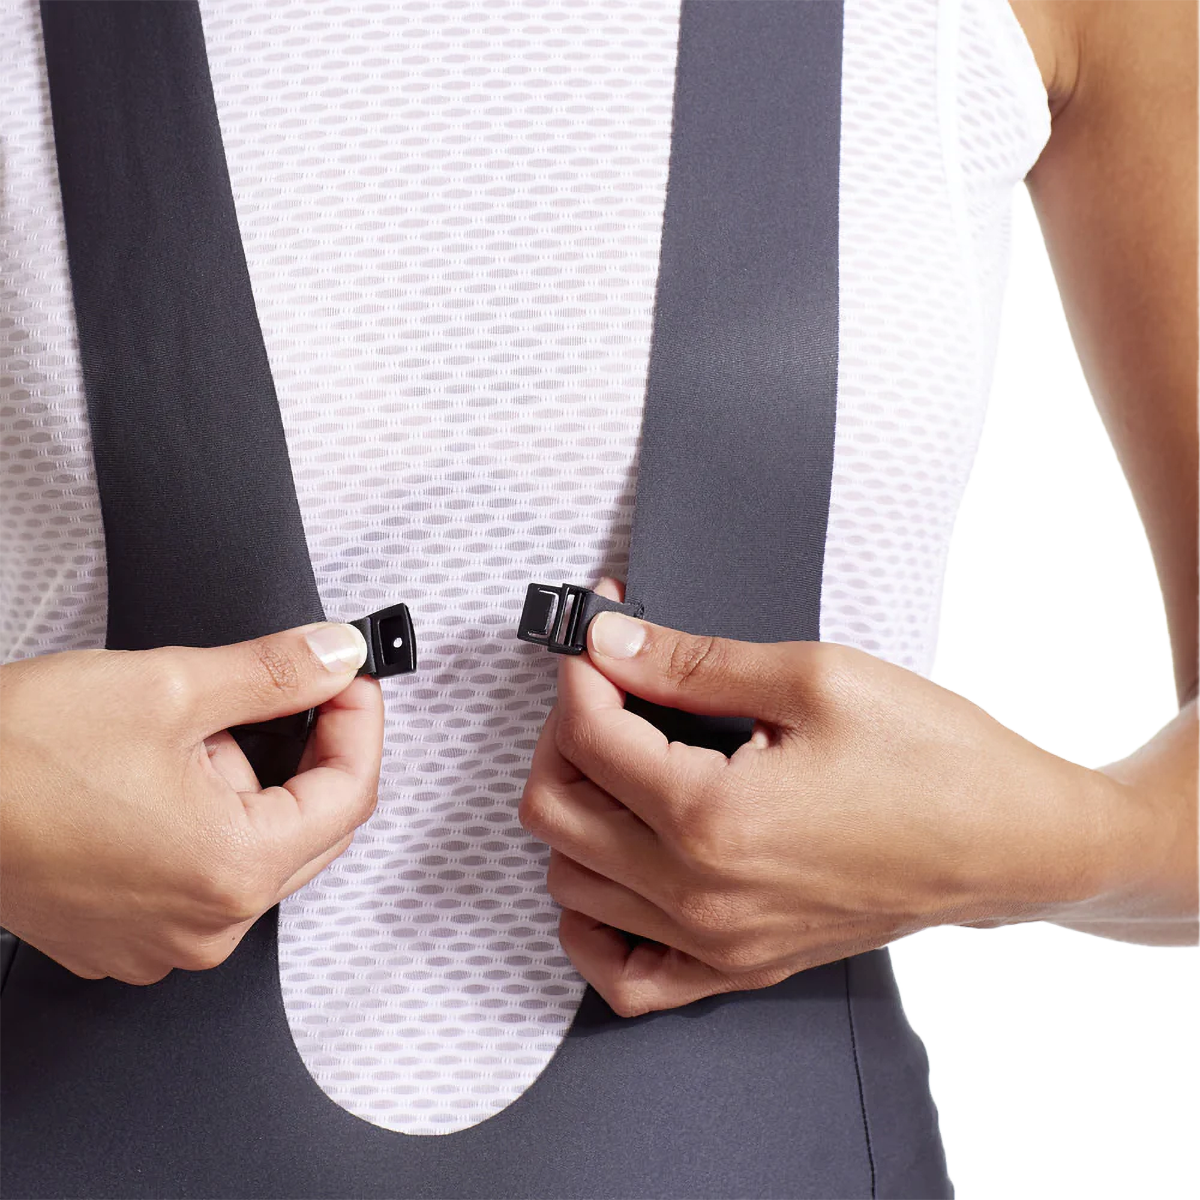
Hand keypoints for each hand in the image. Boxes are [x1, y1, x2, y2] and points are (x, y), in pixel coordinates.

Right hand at [0, 623, 382, 984]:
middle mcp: (206, 925)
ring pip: (257, 850)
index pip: (350, 793)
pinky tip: (157, 782)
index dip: (359, 722)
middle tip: (274, 696)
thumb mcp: (171, 687)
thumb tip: (337, 656)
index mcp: (233, 869)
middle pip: (313, 828)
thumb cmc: (15, 756)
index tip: (349, 680)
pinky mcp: (125, 935)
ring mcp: (163, 940)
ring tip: (182, 742)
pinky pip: (204, 875)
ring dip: (246, 787)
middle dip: (302, 754)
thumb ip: (277, 673)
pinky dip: (205, 822)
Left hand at [519, 580, 1138, 1016]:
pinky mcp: (739, 967)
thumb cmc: (933, 758)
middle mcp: (700, 895)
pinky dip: (592, 921)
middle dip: (563, 733)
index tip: (597, 634)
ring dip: (573, 811)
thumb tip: (611, 640)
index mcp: (713, 817)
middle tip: (604, 687)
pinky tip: (616, 866)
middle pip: (555, 812)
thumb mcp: (813, 679)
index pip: (588, 736)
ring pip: (570, 887)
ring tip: (618, 760)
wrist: (1012, 842)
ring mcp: (715, 943)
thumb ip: (691, 663)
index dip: (581, 668)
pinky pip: (622, 974)